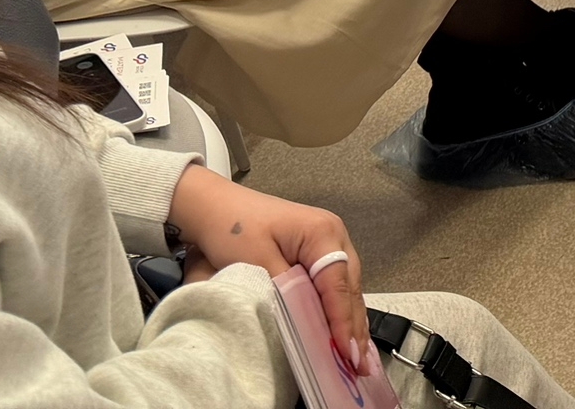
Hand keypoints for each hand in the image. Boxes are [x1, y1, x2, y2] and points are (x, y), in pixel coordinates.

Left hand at [168, 166, 373, 377]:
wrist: (214, 206)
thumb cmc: (234, 229)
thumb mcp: (256, 259)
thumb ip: (285, 291)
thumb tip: (306, 324)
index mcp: (323, 234)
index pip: (337, 284)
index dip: (342, 321)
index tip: (346, 353)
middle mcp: (335, 237)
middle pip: (349, 288)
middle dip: (353, 327)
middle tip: (359, 367)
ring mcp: (329, 245)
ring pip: (346, 289)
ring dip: (349, 323)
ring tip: (357, 359)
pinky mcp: (317, 254)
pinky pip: (334, 287)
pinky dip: (338, 312)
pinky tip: (343, 335)